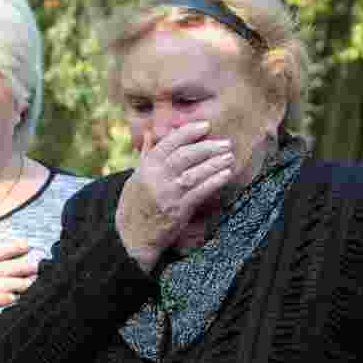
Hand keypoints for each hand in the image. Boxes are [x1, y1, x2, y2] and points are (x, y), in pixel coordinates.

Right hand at [115, 121, 234, 272]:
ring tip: (229, 156)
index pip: (170, 142)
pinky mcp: (179, 210)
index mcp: (147, 166)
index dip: (189, 132)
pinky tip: (226, 174)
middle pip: (185, 155)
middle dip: (208, 147)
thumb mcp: (136, 176)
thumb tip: (151, 133)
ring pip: (195, 173)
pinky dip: (214, 182)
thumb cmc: (136, 204)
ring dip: (215, 163)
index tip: (205, 126)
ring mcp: (168, 194)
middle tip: (226, 143)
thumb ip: (147, 154)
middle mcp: (157, 178)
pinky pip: (200, 192)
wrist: (133, 236)